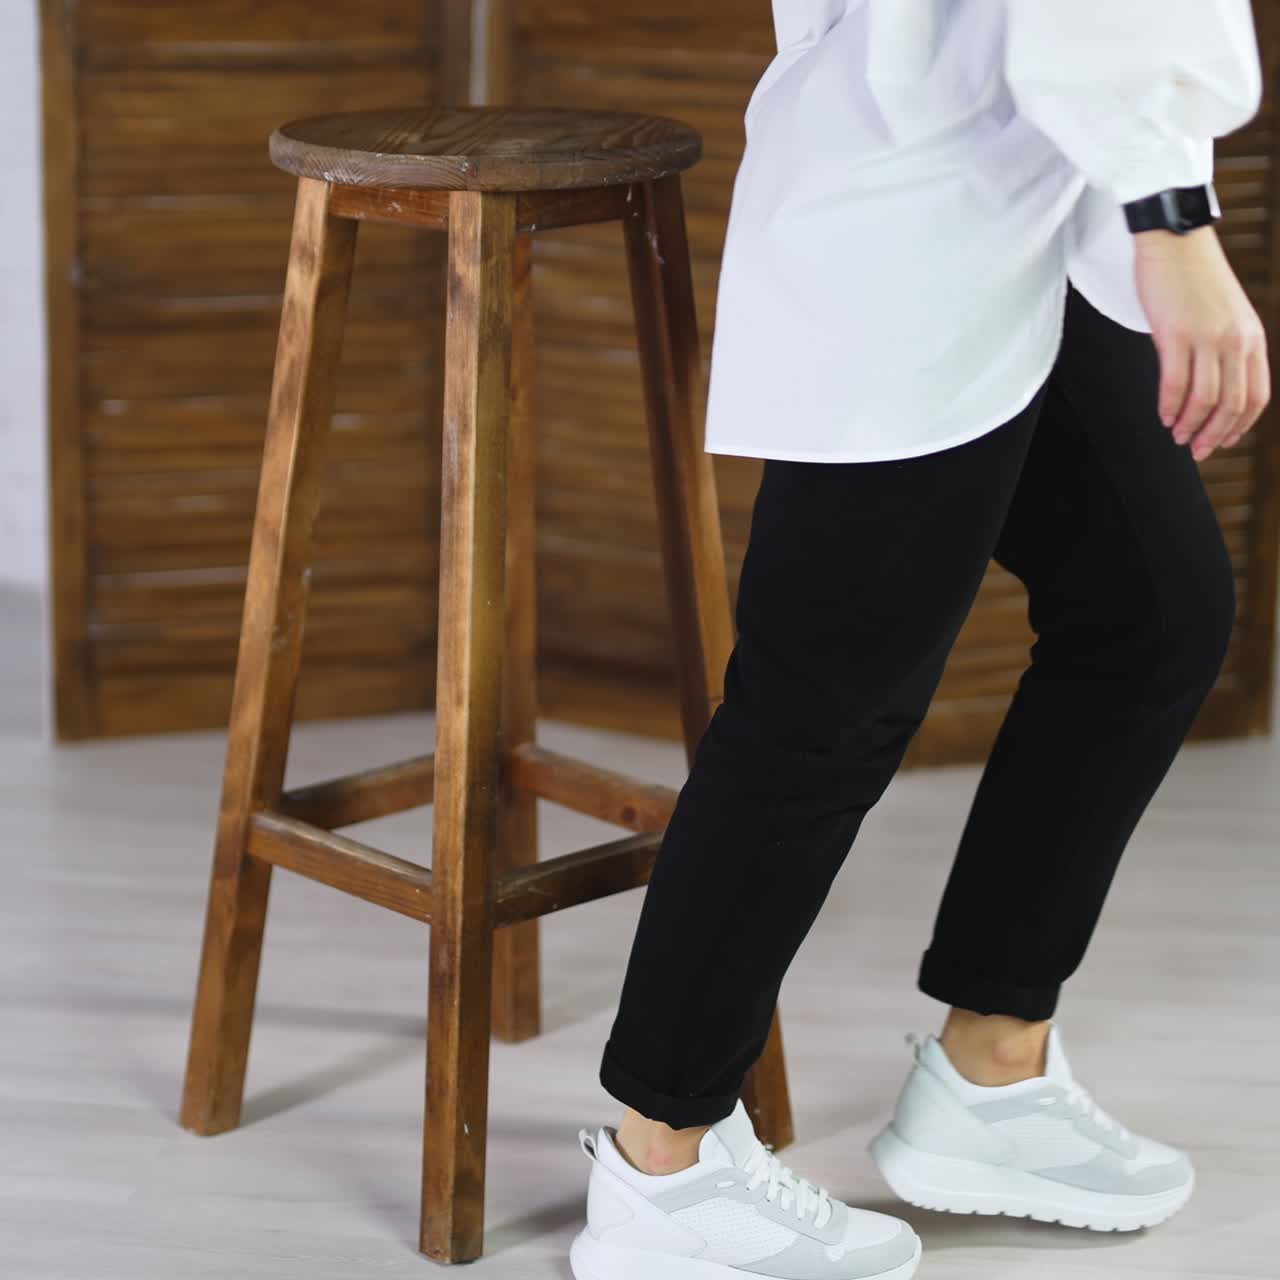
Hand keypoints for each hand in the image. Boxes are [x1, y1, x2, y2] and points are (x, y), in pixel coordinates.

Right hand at [1133, 225, 1269, 460]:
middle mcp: (1235, 340)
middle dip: (1214, 435)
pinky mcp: (1175, 334)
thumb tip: (1217, 383)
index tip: (1222, 441)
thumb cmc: (1195, 276)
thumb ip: (1228, 346)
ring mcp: (1206, 337)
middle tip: (1197, 450)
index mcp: (1252, 337)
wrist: (1176, 241)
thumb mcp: (1227, 314)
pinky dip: (1169, 406)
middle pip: (1231, 404)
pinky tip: (1163, 415)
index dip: (1240, 426)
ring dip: (1190, 425)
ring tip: (1177, 435)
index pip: (1256, 395)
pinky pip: (1175, 383)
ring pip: (1204, 399)